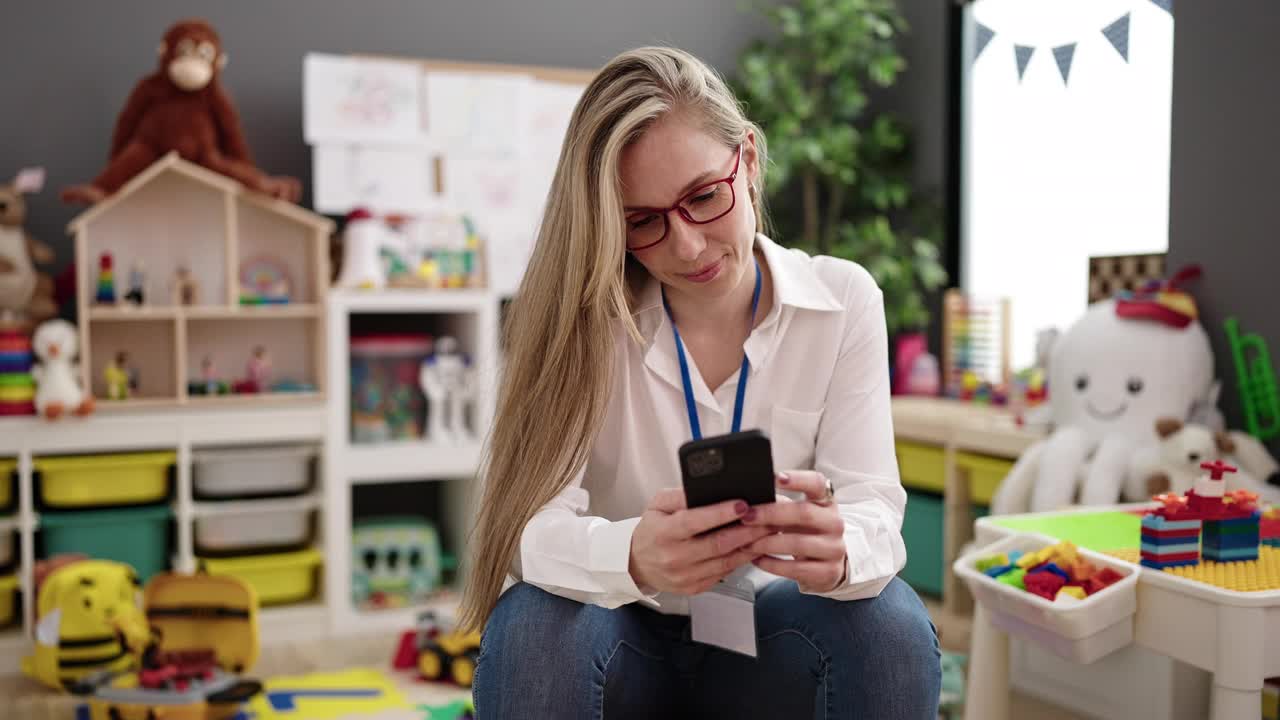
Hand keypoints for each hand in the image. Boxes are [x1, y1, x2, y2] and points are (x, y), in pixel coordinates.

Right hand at [629, 488, 774, 595]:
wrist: (636, 563)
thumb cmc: (652, 529)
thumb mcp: (657, 505)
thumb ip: (681, 495)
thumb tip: (708, 488)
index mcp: (664, 533)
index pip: (695, 522)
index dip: (721, 513)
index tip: (743, 504)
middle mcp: (674, 557)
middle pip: (718, 544)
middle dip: (747, 530)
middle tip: (769, 517)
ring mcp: (685, 576)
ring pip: (726, 561)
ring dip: (751, 545)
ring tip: (769, 530)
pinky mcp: (695, 588)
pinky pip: (725, 573)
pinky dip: (742, 559)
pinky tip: (754, 547)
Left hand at [743, 471, 847, 592]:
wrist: (828, 562)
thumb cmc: (806, 532)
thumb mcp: (798, 514)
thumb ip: (780, 504)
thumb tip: (748, 499)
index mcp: (826, 502)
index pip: (817, 483)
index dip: (798, 479)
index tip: (775, 478)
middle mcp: (834, 523)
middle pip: (804, 513)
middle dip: (771, 514)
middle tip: (747, 516)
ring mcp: (834, 548)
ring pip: (798, 543)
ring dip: (768, 543)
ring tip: (747, 543)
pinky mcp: (828, 572)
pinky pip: (796, 569)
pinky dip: (772, 565)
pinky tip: (758, 560)